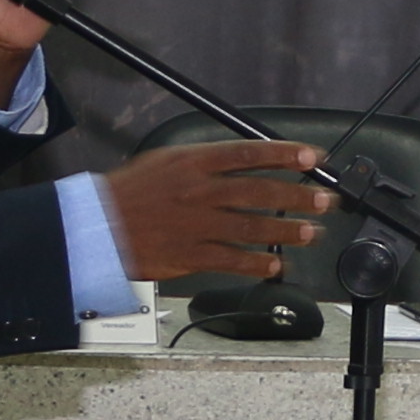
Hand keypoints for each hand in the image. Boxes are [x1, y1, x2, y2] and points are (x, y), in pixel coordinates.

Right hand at [103, 142, 332, 283]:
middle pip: (259, 191)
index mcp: (193, 162)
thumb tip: (243, 162)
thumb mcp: (166, 161)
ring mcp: (197, 224)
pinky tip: (274, 266)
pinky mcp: (190, 254)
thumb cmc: (128, 192)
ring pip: (252, 226)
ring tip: (311, 232)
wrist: (95, 226)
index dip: (284, 154)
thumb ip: (205, 162)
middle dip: (298, 196)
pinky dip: (256, 264)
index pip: (248, 153)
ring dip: (286, 230)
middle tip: (324, 200)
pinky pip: (232, 259)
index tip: (311, 156)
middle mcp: (200, 191)